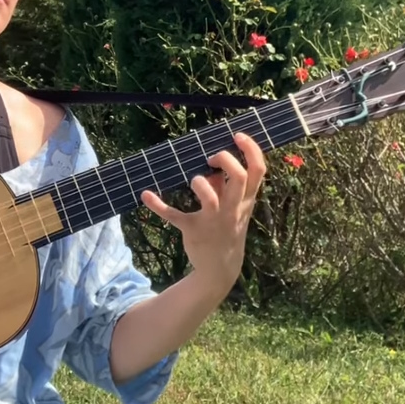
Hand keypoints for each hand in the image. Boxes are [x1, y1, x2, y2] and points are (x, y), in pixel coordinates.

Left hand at [140, 133, 266, 290]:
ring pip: (210, 199)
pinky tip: (145, 195)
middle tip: (211, 157)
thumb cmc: (228, 229)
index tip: (237, 135)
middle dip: (226, 159)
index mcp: (245, 200)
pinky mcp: (193, 230)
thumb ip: (224, 185)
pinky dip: (158, 205)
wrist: (221, 268)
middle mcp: (233, 209)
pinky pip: (175, 216)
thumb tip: (211, 167)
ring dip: (199, 183)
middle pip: (239, 177)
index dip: (251, 150)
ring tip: (194, 180)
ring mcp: (213, 221)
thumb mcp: (234, 207)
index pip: (258, 170)